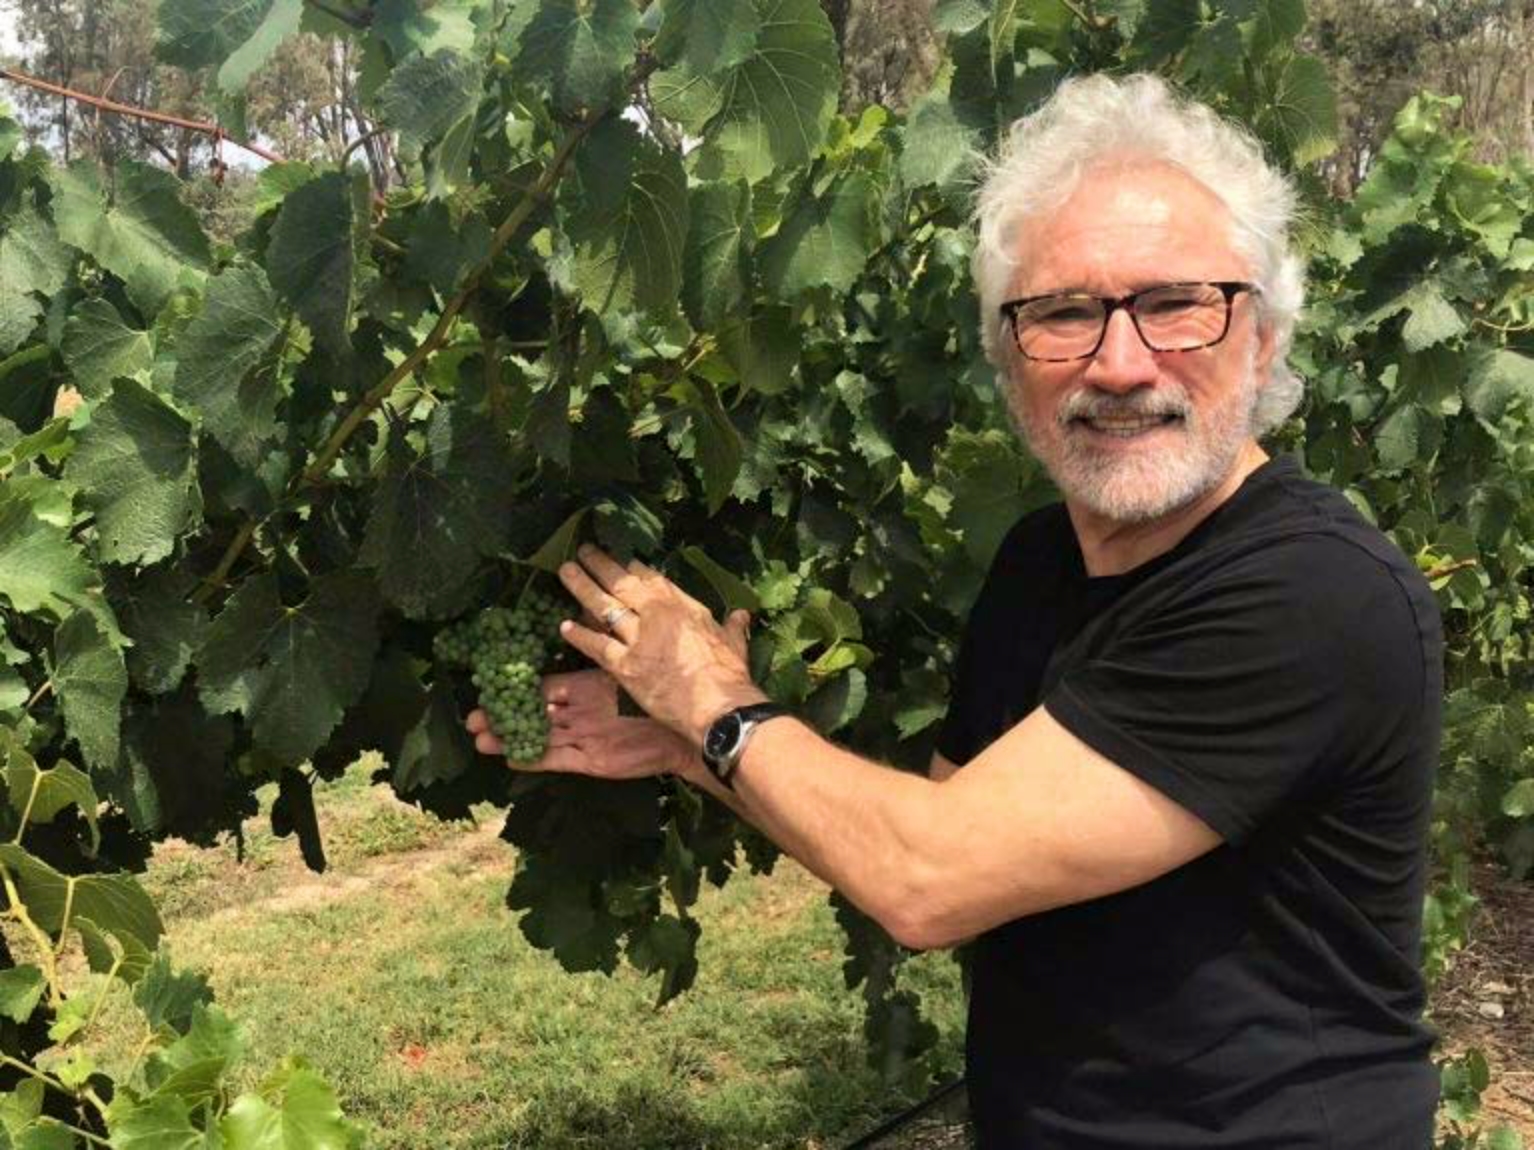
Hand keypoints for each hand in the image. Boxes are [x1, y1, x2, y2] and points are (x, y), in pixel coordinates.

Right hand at [466, 669, 692, 778]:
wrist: (690, 729)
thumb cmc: (666, 692)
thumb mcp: (631, 667)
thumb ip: (605, 649)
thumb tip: (585, 618)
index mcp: (588, 688)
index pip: (546, 687)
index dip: (518, 687)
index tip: (489, 684)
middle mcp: (582, 713)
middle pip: (535, 714)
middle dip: (504, 716)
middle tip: (470, 718)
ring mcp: (586, 738)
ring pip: (540, 738)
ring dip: (510, 740)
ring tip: (478, 740)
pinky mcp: (593, 762)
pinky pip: (559, 760)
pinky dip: (536, 759)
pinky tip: (510, 759)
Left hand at [556, 545, 766, 745]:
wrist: (718, 705)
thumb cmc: (730, 673)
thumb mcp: (734, 641)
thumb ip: (732, 625)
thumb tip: (741, 614)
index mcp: (682, 603)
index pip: (651, 577)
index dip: (632, 567)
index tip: (620, 558)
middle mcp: (655, 613)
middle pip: (621, 583)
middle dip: (600, 564)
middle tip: (583, 550)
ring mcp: (637, 638)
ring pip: (602, 606)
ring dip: (581, 587)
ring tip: (565, 571)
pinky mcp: (624, 665)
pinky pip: (596, 646)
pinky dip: (579, 635)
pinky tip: (564, 626)